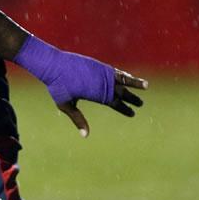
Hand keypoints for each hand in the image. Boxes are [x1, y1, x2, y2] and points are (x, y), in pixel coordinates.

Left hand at [13, 35, 147, 136]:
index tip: (132, 114)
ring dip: (134, 82)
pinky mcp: (97, 64)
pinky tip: (127, 76)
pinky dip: (123, 74)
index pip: (115, 103)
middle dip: (132, 98)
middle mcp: (101, 82)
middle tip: (141, 104)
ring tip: (146, 86)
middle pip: (121, 92)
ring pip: (122, 78)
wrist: (52, 63)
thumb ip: (78, 118)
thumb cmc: (57, 85)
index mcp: (96, 93)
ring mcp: (101, 71)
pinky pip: (114, 70)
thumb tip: (85, 135)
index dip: (124, 109)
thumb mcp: (66, 104)